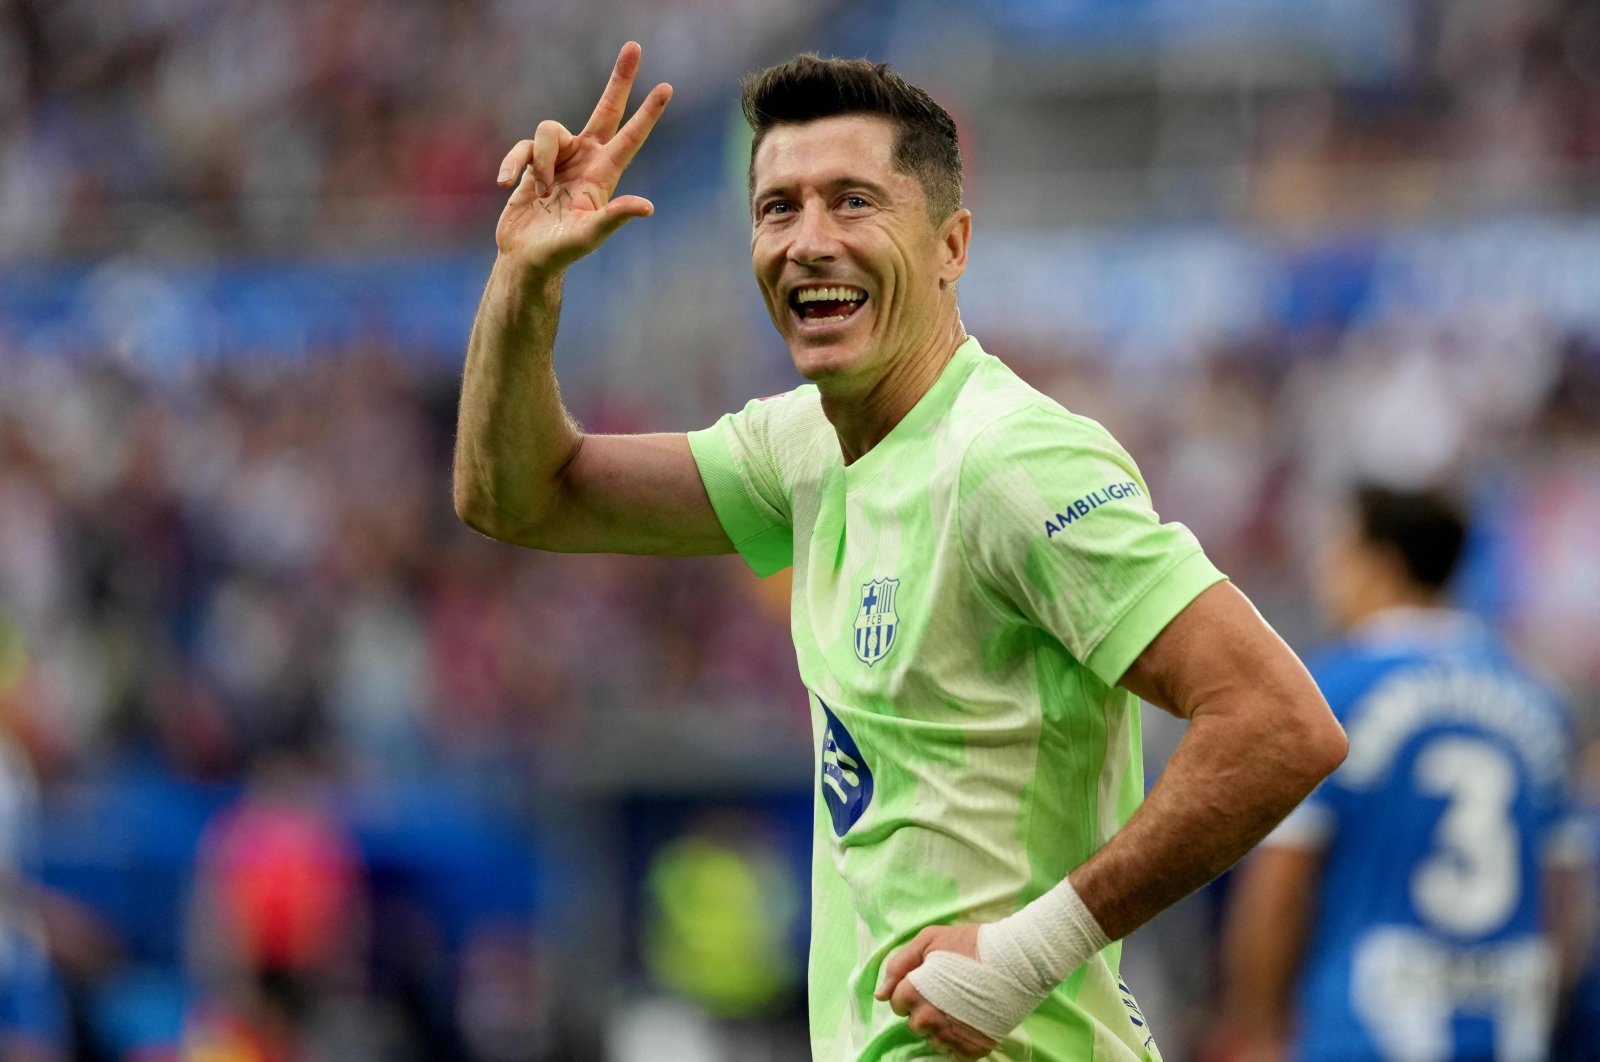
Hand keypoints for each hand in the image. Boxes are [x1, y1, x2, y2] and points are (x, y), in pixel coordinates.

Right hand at [493, 41, 672, 275]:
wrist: (527, 257)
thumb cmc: (562, 251)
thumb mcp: (589, 235)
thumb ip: (614, 217)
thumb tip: (647, 207)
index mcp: (603, 174)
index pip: (630, 138)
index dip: (648, 114)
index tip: (667, 88)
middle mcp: (585, 159)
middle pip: (606, 109)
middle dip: (619, 79)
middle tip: (634, 47)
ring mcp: (558, 158)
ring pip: (549, 129)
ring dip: (539, 161)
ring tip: (539, 192)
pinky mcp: (531, 162)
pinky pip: (522, 147)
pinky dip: (513, 164)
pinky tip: (506, 185)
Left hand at [876, 925, 1000, 1059]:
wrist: (1018, 958)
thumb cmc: (970, 943)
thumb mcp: (930, 939)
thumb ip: (899, 965)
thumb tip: (880, 995)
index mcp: (915, 992)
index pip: (896, 1003)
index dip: (910, 991)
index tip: (927, 981)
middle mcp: (930, 1018)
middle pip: (914, 1024)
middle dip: (923, 1010)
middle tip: (945, 993)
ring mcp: (953, 1035)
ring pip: (933, 1040)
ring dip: (940, 1027)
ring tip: (959, 1006)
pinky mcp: (974, 1047)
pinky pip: (954, 1054)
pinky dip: (958, 1042)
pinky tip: (968, 1022)